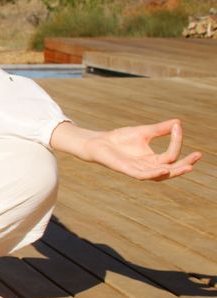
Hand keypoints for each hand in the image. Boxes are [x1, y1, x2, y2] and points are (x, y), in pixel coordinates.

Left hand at [67, 119, 201, 180]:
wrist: (99, 142)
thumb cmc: (120, 138)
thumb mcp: (144, 132)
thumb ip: (160, 129)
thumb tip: (178, 122)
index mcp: (153, 160)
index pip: (171, 155)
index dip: (176, 141)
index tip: (178, 126)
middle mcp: (148, 167)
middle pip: (171, 169)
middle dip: (185, 164)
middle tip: (197, 156)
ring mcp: (138, 170)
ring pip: (160, 175)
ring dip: (175, 172)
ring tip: (188, 167)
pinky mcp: (127, 171)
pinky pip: (144, 176)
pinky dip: (155, 173)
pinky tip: (164, 169)